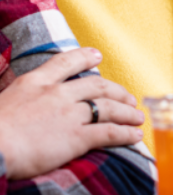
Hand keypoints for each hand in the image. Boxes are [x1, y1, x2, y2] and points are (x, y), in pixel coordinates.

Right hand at [0, 48, 143, 179]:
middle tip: (128, 97)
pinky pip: (108, 132)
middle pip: (97, 86)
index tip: (98, 56)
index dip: (85, 57)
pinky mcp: (76, 137)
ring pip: (108, 108)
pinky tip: (135, 135)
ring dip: (127, 112)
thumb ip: (12, 87)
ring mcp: (69, 114)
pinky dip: (125, 134)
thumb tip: (4, 69)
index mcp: (36, 82)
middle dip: (117, 91)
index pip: (66, 62)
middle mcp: (57, 93)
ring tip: (138, 117)